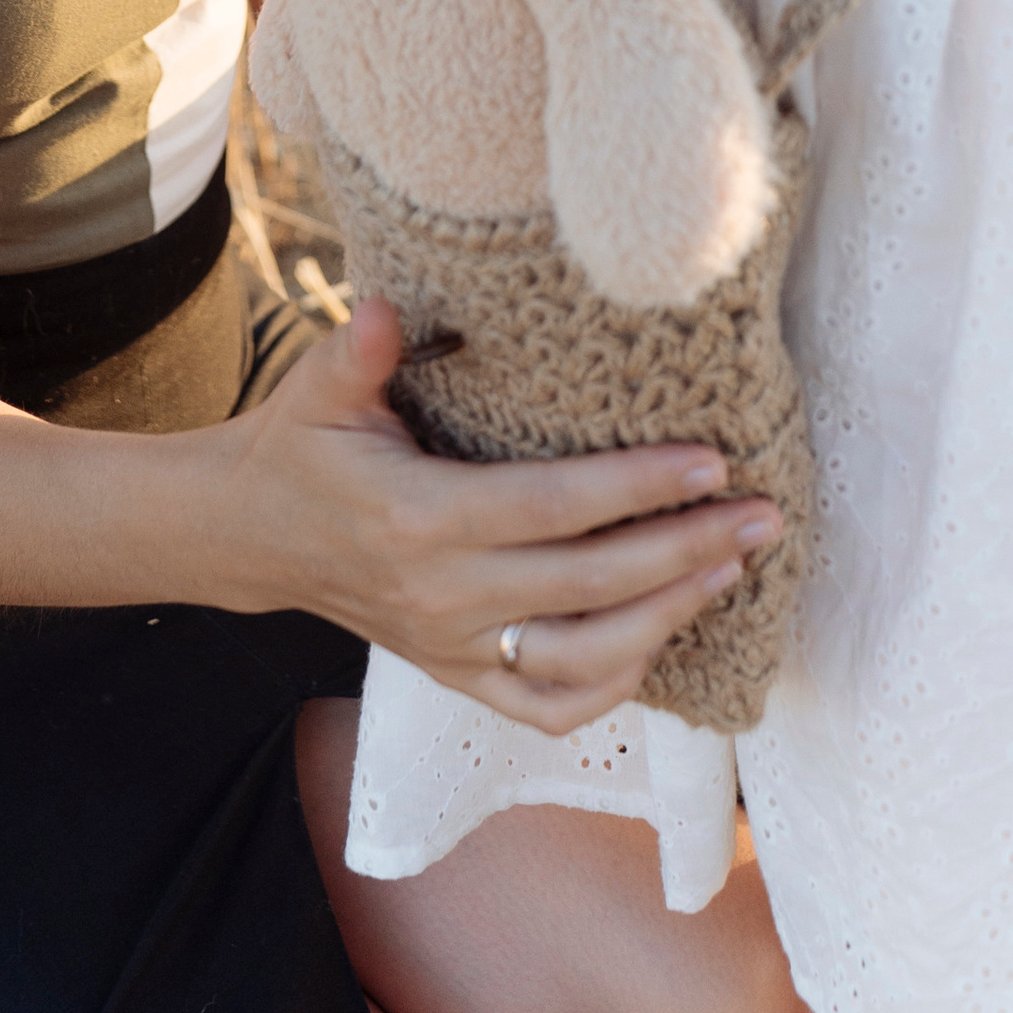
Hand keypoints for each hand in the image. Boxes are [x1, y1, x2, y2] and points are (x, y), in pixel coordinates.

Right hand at [221, 300, 777, 736]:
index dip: (634, 488)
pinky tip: (659, 640)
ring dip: (667, 617)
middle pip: (587, 586)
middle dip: (684, 552)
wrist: (252, 535)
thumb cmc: (300, 445)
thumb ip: (360, 350)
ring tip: (732, 568)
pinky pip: (545, 705)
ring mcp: (450, 645)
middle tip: (761, 518)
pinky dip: (610, 686)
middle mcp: (442, 594)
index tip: (710, 462)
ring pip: (579, 658)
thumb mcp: (318, 387)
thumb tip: (391, 308)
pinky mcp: (454, 673)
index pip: (551, 507)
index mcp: (419, 518)